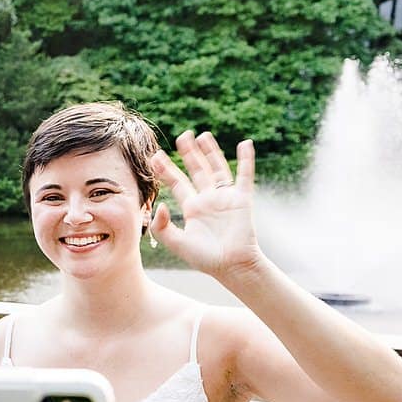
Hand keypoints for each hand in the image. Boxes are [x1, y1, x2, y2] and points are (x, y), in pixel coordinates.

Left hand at [148, 130, 261, 278]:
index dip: (166, 169)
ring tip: (202, 135)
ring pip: (217, 168)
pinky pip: (245, 176)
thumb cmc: (205, 259)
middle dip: (189, 154)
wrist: (231, 266)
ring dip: (211, 152)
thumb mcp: (177, 243)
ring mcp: (225, 198)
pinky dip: (246, 160)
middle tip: (182, 136)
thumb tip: (162, 204)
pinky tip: (245, 144)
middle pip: (196, 170)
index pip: (177, 183)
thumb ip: (162, 227)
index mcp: (192, 208)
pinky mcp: (242, 199)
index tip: (155, 156)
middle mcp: (208, 199)